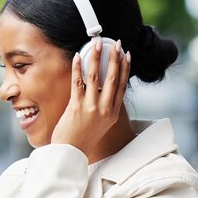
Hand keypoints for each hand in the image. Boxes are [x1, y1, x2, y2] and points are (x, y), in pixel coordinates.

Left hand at [51, 38, 130, 157]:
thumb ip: (104, 108)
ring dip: (96, 58)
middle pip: (113, 78)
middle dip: (115, 58)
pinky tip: (77, 57)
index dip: (126, 69)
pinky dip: (77, 68)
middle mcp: (104, 109)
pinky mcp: (76, 106)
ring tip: (97, 44)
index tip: (127, 55)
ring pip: (96, 77)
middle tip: (116, 43)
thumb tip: (102, 89)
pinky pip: (77, 82)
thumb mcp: (101, 124)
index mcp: (112, 113)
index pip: (122, 86)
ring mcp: (91, 107)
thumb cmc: (83, 139)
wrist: (70, 153)